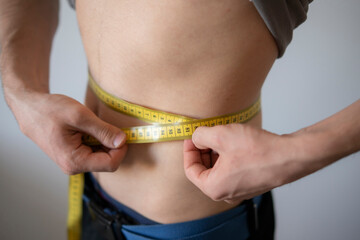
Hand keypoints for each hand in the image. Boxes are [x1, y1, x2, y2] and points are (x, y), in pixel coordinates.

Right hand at [12, 92, 126, 174]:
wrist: (30, 108)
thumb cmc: (50, 110)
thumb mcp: (80, 116)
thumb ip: (103, 130)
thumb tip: (122, 140)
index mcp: (74, 161)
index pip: (111, 164)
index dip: (121, 149)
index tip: (122, 132)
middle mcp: (74, 167)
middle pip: (107, 162)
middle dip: (113, 145)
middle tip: (108, 126)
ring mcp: (73, 163)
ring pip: (101, 157)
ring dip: (104, 142)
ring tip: (92, 126)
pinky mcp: (73, 157)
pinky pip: (94, 152)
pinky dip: (97, 141)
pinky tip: (88, 130)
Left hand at [183, 124, 300, 202]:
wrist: (290, 156)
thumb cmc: (258, 150)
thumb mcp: (220, 135)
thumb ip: (200, 136)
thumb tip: (197, 138)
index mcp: (214, 188)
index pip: (190, 170)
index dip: (189, 150)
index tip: (192, 137)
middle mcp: (225, 194)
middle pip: (204, 170)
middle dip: (203, 150)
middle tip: (206, 134)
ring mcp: (239, 190)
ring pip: (218, 170)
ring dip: (216, 152)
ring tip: (221, 135)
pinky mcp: (250, 183)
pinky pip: (232, 170)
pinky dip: (228, 157)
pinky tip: (235, 143)